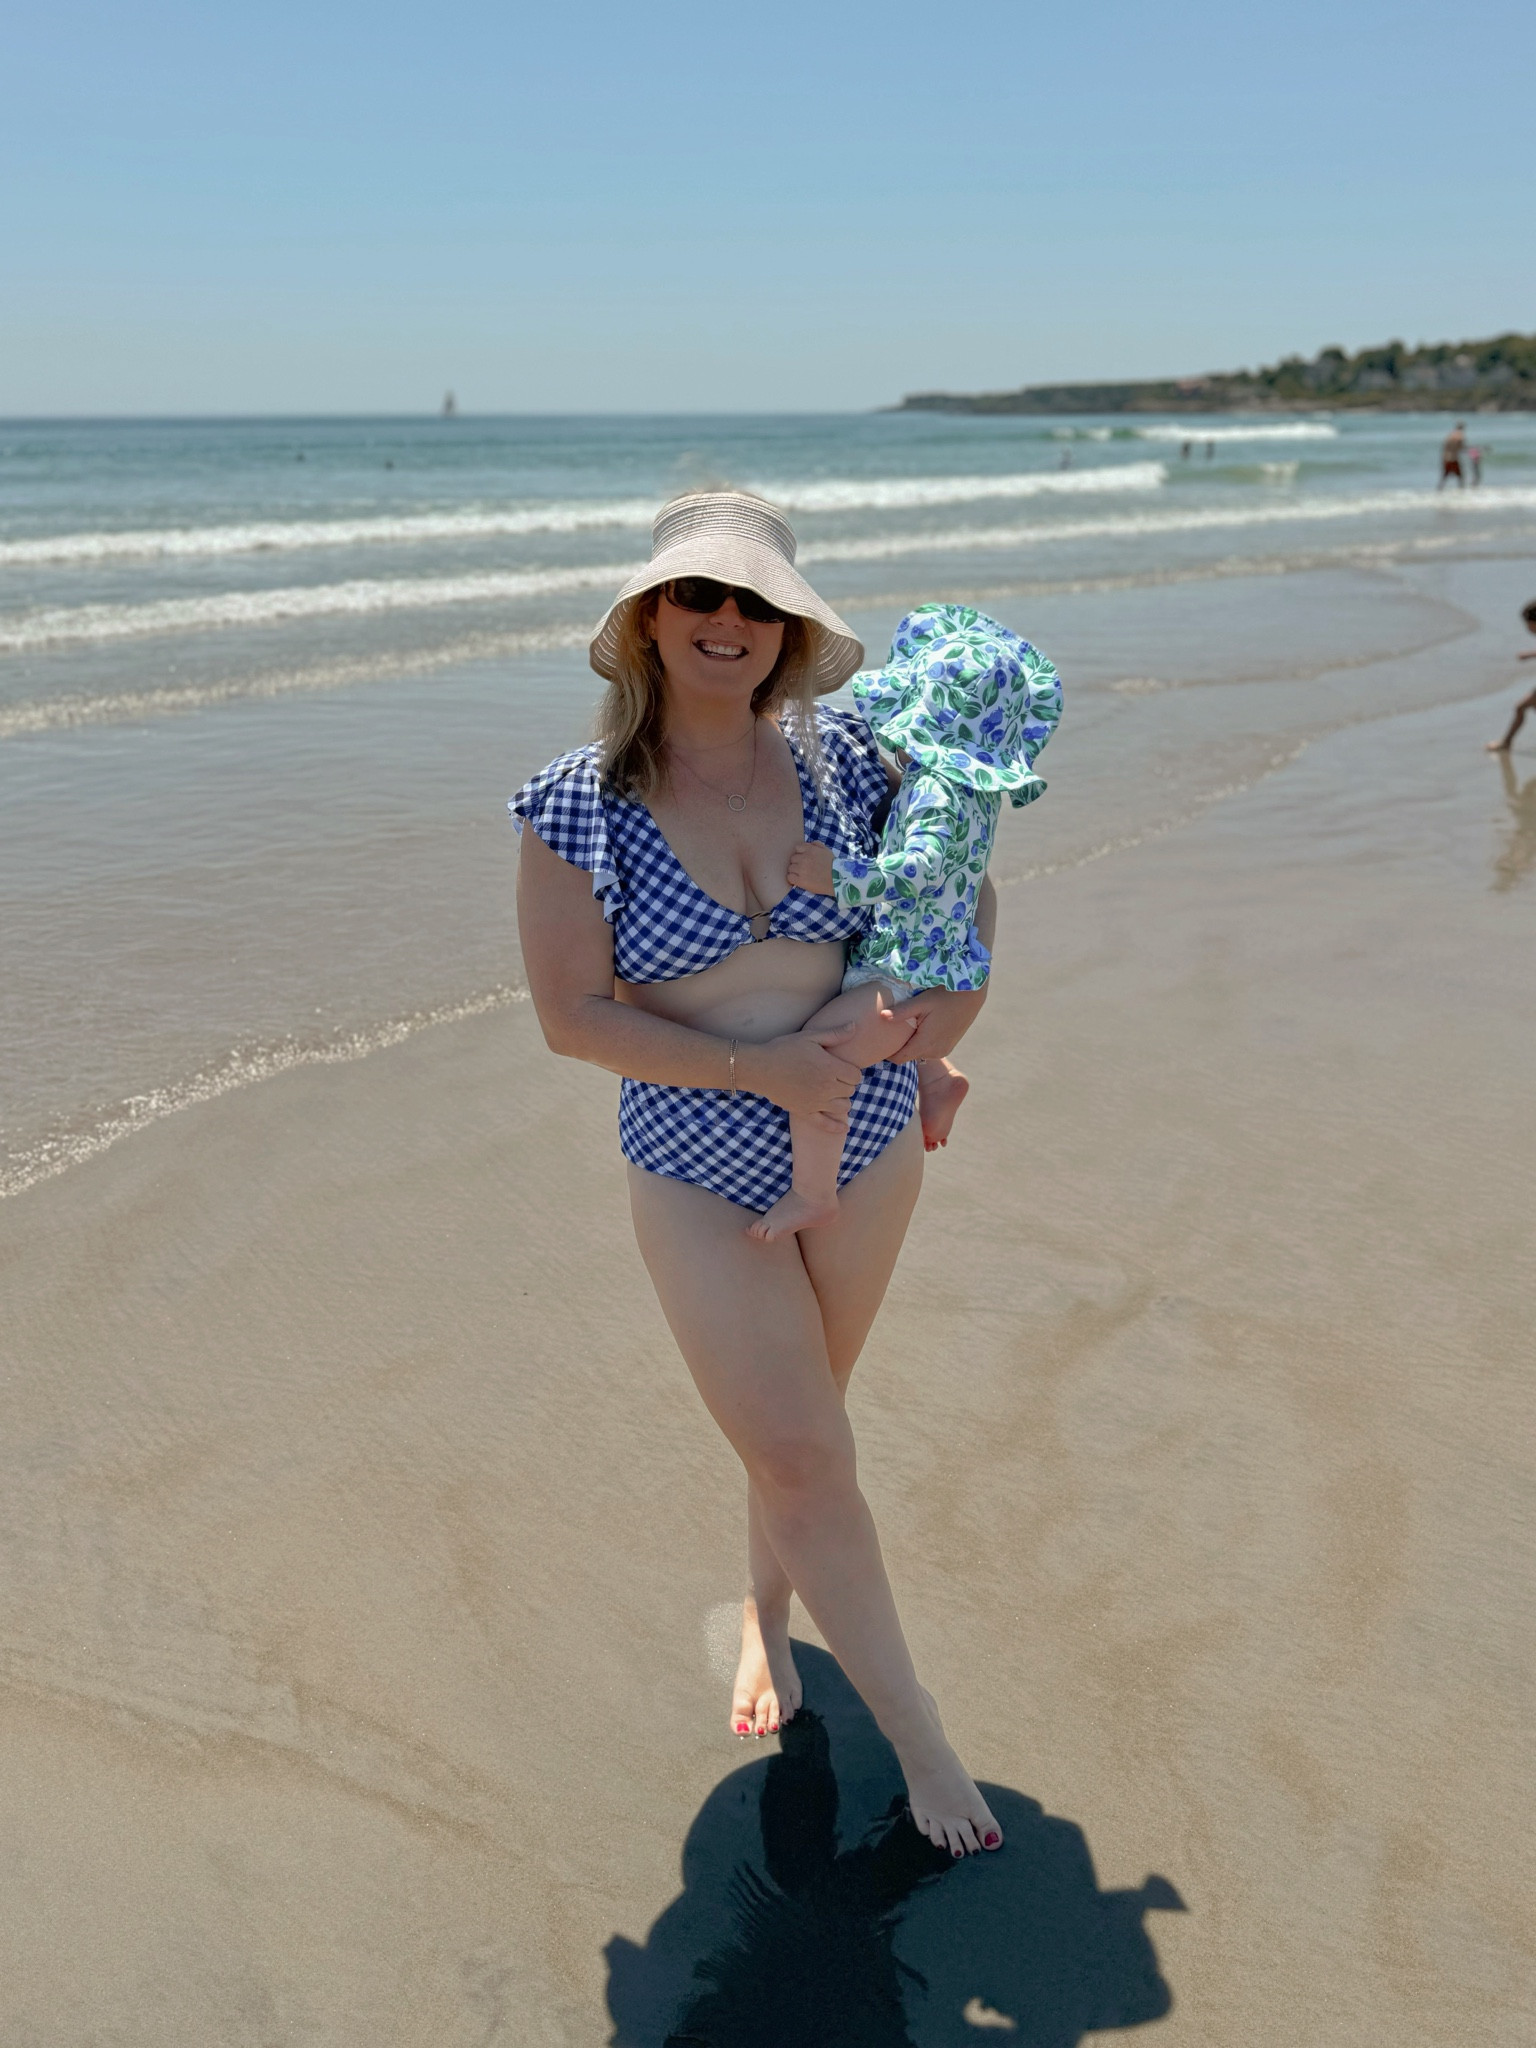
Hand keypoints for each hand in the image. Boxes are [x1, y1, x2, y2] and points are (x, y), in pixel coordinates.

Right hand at [737, 1022, 861, 1130]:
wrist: (760, 1068)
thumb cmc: (784, 1049)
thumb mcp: (810, 1036)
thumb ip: (834, 1034)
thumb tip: (854, 1026)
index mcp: (830, 1068)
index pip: (856, 1076)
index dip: (852, 1071)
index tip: (843, 1068)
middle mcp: (826, 1087)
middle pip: (850, 1091)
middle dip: (846, 1084)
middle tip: (835, 1078)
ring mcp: (816, 1102)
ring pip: (843, 1107)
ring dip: (842, 1100)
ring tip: (833, 1093)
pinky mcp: (805, 1112)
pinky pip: (825, 1124)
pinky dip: (836, 1127)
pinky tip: (844, 1128)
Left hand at [786, 840, 835, 895]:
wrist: (838, 880)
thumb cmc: (834, 865)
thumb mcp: (827, 851)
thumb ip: (817, 845)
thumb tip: (810, 844)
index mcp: (810, 850)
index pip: (797, 848)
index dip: (800, 854)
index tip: (804, 859)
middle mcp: (804, 858)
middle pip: (793, 859)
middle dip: (797, 863)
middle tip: (803, 868)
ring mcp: (801, 870)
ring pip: (790, 868)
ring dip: (794, 871)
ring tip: (801, 875)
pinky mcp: (800, 880)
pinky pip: (789, 877)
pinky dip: (792, 879)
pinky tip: (798, 880)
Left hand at [886, 986, 986, 1063]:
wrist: (971, 995)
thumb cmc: (945, 995)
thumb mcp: (922, 1002)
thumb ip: (901, 1012)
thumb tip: (881, 1016)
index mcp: (925, 1044)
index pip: (899, 1058)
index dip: (888, 1053)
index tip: (880, 1042)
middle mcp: (934, 1052)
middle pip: (909, 1056)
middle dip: (900, 1046)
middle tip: (892, 1030)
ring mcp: (943, 1051)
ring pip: (919, 1053)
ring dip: (912, 1043)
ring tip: (909, 1026)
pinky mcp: (949, 1047)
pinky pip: (930, 1049)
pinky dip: (923, 1042)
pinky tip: (923, 1027)